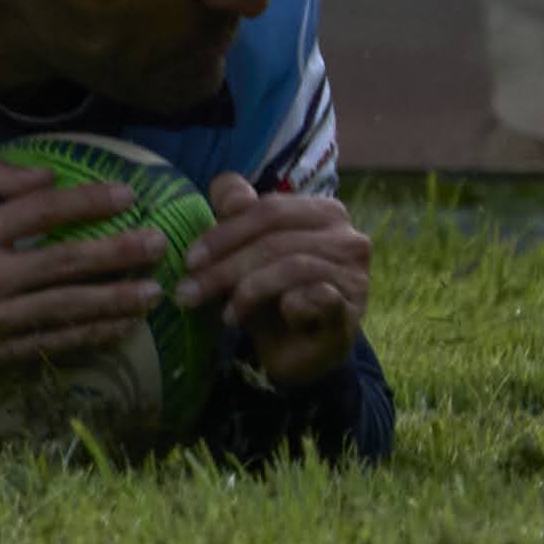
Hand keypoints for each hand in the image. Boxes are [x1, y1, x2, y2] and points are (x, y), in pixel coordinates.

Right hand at [0, 159, 169, 387]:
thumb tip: (47, 177)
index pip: (39, 211)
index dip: (86, 201)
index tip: (126, 195)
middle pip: (63, 262)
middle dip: (116, 253)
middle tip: (158, 244)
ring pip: (65, 308)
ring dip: (114, 300)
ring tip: (153, 293)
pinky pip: (52, 343)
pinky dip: (89, 336)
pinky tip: (120, 329)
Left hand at [177, 173, 368, 387]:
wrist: (299, 356)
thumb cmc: (272, 299)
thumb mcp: (246, 255)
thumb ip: (238, 216)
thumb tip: (225, 187)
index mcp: (321, 212)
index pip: (268, 209)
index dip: (224, 231)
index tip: (190, 260)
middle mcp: (346, 236)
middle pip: (275, 236)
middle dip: (225, 265)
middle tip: (189, 292)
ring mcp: (354, 273)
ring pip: (291, 264)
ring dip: (247, 291)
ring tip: (225, 315)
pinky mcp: (353, 310)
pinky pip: (318, 297)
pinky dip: (289, 305)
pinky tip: (272, 317)